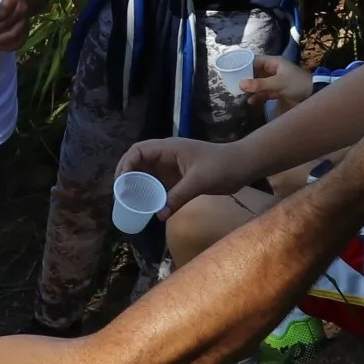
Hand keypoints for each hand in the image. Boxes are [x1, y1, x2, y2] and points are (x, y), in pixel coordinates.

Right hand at [116, 137, 247, 218]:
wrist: (243, 166)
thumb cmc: (222, 166)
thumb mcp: (199, 181)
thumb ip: (178, 197)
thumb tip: (159, 215)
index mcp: (168, 148)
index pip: (138, 151)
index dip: (126, 164)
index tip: (122, 182)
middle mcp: (165, 155)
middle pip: (137, 160)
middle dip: (126, 174)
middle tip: (120, 192)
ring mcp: (170, 165)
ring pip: (146, 172)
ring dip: (135, 183)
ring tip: (127, 198)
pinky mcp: (177, 176)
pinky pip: (157, 182)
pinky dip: (148, 191)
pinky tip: (145, 203)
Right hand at [238, 56, 311, 110]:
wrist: (314, 96)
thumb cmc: (297, 84)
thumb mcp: (277, 83)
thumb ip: (259, 84)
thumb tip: (240, 84)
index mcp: (274, 63)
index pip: (255, 61)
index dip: (244, 64)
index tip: (232, 71)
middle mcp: (273, 70)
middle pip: (255, 72)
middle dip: (245, 78)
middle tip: (233, 83)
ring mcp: (275, 81)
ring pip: (259, 83)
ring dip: (251, 89)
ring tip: (240, 93)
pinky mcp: (277, 91)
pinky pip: (264, 92)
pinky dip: (258, 96)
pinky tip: (251, 101)